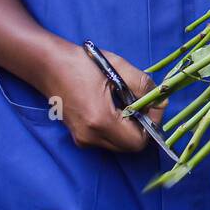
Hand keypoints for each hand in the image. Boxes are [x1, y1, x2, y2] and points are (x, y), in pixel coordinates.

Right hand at [40, 41, 165, 152]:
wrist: (48, 65)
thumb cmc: (83, 63)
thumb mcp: (119, 68)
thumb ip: (144, 86)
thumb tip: (160, 101)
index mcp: (100, 120)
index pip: (138, 141)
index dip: (152, 124)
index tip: (153, 104)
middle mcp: (90, 137)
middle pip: (130, 146)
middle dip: (142, 126)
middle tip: (143, 103)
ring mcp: (82, 140)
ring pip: (119, 144)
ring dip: (130, 127)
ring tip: (127, 102)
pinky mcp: (79, 137)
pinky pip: (107, 140)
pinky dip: (117, 127)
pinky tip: (114, 107)